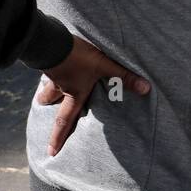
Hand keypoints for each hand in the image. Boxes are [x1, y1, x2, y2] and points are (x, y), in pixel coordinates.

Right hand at [37, 36, 150, 156]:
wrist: (53, 39)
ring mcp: (52, 73)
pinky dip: (51, 69)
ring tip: (47, 88)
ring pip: (47, 84)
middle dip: (48, 106)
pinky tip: (56, 61)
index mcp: (74, 93)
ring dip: (47, 88)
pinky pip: (49, 68)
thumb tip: (146, 89)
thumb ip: (125, 77)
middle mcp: (61, 86)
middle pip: (51, 101)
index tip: (51, 151)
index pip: (65, 120)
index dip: (58, 137)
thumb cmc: (79, 56)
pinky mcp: (49, 58)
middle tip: (44, 108)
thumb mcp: (105, 66)